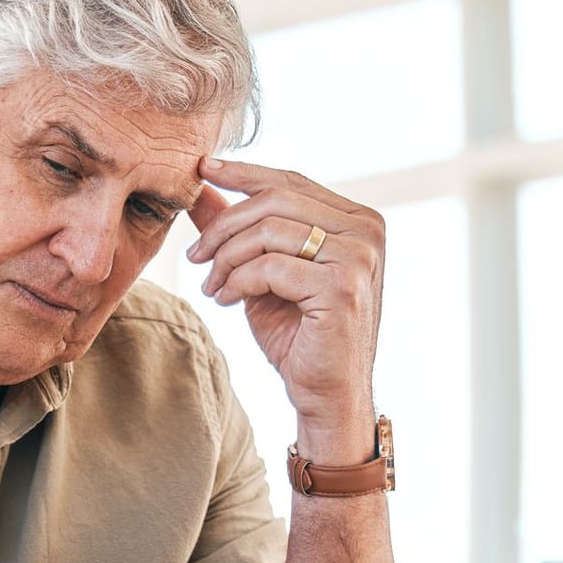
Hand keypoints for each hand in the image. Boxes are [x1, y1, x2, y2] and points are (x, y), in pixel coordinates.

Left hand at [187, 158, 384, 460]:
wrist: (325, 393)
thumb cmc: (297, 333)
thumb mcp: (262, 270)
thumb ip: (239, 228)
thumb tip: (200, 187)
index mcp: (357, 219)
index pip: (290, 181)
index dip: (243, 172)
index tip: (201, 169)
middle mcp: (367, 230)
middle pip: (274, 200)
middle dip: (224, 226)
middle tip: (195, 256)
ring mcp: (359, 257)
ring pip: (268, 232)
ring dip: (226, 259)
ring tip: (212, 285)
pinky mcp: (342, 286)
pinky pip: (269, 266)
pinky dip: (237, 282)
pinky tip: (226, 301)